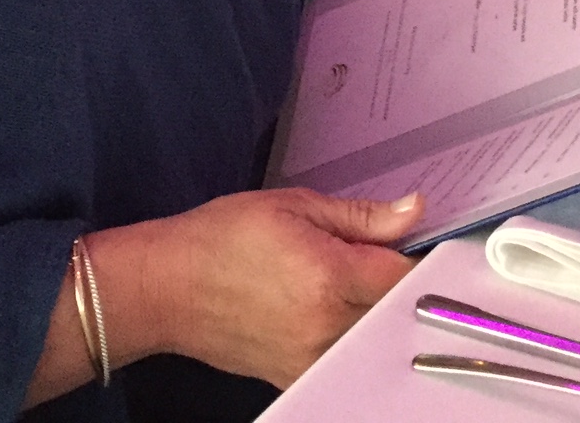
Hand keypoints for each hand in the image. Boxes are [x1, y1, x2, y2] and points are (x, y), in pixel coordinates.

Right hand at [148, 188, 423, 387]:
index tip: (402, 240)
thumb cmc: (222, 238)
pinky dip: (344, 331)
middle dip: (391, 281)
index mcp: (330, 277)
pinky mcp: (297, 374)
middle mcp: (327, 326)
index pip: (406, 274)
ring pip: (371, 335)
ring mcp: (313, 358)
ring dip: (369, 308)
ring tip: (334, 280)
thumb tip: (412, 211)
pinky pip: (343, 355)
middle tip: (365, 256)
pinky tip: (318, 306)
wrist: (166, 287)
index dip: (413, 253)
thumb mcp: (293, 206)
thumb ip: (361, 216)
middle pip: (394, 309)